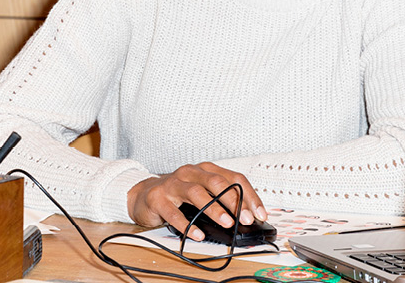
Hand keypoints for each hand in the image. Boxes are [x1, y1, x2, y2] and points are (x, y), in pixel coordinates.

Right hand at [127, 162, 267, 239]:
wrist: (144, 195)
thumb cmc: (178, 194)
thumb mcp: (202, 192)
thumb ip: (220, 199)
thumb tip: (246, 217)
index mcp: (206, 170)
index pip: (234, 178)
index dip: (250, 196)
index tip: (260, 214)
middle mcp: (191, 173)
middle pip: (217, 183)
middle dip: (235, 201)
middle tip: (246, 218)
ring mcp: (173, 184)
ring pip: (197, 193)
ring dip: (214, 209)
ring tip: (227, 223)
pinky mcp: (158, 198)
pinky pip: (173, 212)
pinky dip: (187, 225)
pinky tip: (197, 234)